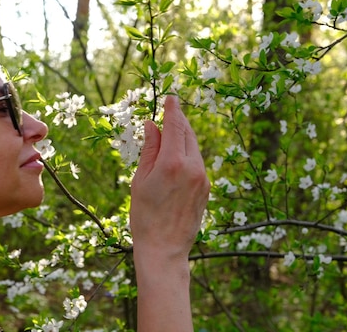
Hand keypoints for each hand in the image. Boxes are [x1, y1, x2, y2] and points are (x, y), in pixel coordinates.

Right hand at [130, 95, 209, 260]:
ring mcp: (203, 178)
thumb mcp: (141, 180)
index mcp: (173, 163)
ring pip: (194, 148)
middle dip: (180, 121)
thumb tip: (153, 125)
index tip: (171, 98)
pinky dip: (188, 154)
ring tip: (171, 132)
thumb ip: (149, 149)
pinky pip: (197, 163)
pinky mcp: (206, 189)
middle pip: (188, 134)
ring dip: (184, 137)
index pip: (175, 126)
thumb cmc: (145, 216)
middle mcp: (193, 167)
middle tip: (171, 110)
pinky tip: (177, 157)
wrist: (164, 249)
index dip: (173, 110)